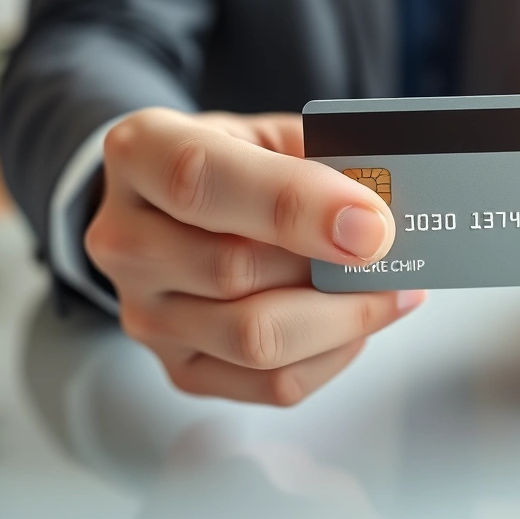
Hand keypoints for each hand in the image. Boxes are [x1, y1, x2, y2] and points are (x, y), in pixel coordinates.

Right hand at [86, 108, 424, 404]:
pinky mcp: (178, 368)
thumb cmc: (234, 165)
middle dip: (334, 269)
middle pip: (233, 270)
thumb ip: (320, 157)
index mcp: (140, 154)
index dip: (293, 203)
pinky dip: (333, 355)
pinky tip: (356, 321)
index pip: (200, 179)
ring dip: (343, 318)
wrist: (175, 209)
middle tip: (395, 253)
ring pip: (256, 340)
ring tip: (388, 289)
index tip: (371, 223)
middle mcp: (124, 239)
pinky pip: (271, 385)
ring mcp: (145, 314)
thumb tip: (384, 209)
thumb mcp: (269, 133)